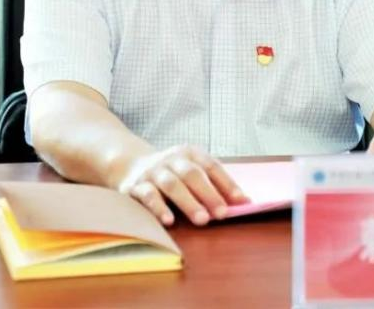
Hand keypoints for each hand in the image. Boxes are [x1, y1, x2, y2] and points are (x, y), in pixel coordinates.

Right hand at [117, 145, 247, 226]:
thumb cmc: (171, 173)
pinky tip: (169, 221)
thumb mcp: (190, 169)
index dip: (227, 183)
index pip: (211, 166)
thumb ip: (214, 184)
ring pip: (172, 185)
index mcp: (189, 153)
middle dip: (209, 194)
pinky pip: (148, 196)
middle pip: (192, 174)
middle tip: (222, 214)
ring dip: (188, 202)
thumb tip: (244, 202)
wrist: (129, 165)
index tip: (242, 201)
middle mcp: (171, 159)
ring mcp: (153, 171)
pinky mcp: (136, 186)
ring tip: (202, 220)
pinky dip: (159, 208)